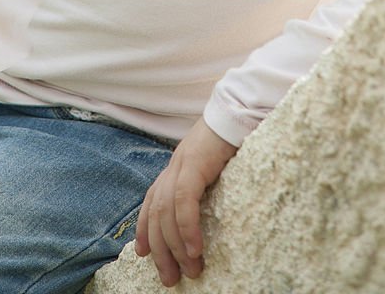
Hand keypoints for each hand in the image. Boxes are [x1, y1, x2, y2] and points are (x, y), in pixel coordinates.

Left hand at [135, 117, 237, 286]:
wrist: (240, 107)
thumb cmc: (234, 137)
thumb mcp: (217, 166)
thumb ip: (205, 184)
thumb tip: (209, 212)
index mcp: (179, 166)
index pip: (153, 200)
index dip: (145, 228)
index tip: (144, 253)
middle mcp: (175, 165)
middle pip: (156, 212)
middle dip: (160, 249)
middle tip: (170, 278)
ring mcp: (182, 162)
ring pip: (167, 210)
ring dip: (176, 246)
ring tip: (190, 270)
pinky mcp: (194, 162)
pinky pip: (184, 200)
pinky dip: (186, 227)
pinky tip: (194, 248)